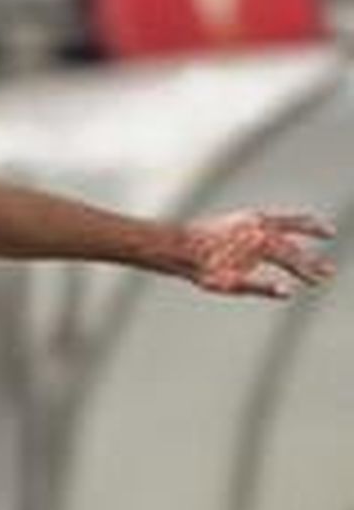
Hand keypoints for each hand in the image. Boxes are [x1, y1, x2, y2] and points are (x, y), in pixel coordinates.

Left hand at [180, 211, 333, 297]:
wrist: (181, 246)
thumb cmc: (202, 268)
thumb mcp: (229, 284)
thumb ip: (260, 287)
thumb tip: (287, 293)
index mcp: (261, 243)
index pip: (292, 259)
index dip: (307, 271)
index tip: (319, 281)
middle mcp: (262, 227)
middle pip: (294, 245)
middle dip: (311, 260)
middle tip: (328, 272)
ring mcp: (254, 219)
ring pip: (289, 222)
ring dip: (310, 227)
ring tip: (328, 232)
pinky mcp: (246, 217)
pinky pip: (275, 218)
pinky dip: (290, 222)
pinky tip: (294, 226)